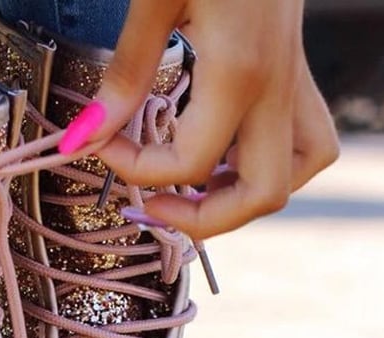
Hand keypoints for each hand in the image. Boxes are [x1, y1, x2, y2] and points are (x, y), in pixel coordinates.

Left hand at [59, 0, 339, 239]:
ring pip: (292, 175)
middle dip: (204, 218)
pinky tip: (218, 155)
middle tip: (152, 206)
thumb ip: (125, 75)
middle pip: (264, 196)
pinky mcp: (294, 75)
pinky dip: (259, 166)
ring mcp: (294, 83)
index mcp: (240, 72)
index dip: (136, 170)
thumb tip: (83, 138)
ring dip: (239, 196)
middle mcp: (278, 88)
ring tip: (188, 187)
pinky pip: (300, 144)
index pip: (190, 164)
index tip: (98, 144)